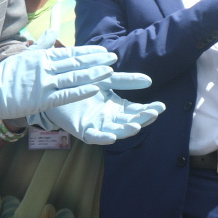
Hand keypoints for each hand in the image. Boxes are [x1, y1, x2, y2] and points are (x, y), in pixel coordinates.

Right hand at [0, 45, 117, 120]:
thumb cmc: (7, 75)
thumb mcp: (25, 55)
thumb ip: (42, 44)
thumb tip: (53, 30)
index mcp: (43, 57)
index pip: (70, 53)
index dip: (89, 52)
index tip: (104, 51)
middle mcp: (46, 67)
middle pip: (76, 63)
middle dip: (96, 61)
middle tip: (113, 57)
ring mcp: (44, 83)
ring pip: (74, 77)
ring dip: (93, 74)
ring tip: (109, 71)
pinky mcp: (42, 99)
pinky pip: (65, 94)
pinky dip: (81, 91)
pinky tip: (95, 88)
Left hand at [42, 90, 165, 145]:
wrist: (56, 87)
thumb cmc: (82, 84)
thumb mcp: (106, 79)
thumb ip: (125, 80)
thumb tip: (149, 81)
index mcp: (117, 107)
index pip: (137, 110)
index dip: (148, 110)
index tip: (160, 106)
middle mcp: (110, 118)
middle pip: (130, 121)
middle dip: (142, 119)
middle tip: (153, 114)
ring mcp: (98, 125)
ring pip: (116, 131)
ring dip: (126, 129)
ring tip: (136, 125)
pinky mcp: (83, 130)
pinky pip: (94, 136)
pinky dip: (103, 137)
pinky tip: (112, 136)